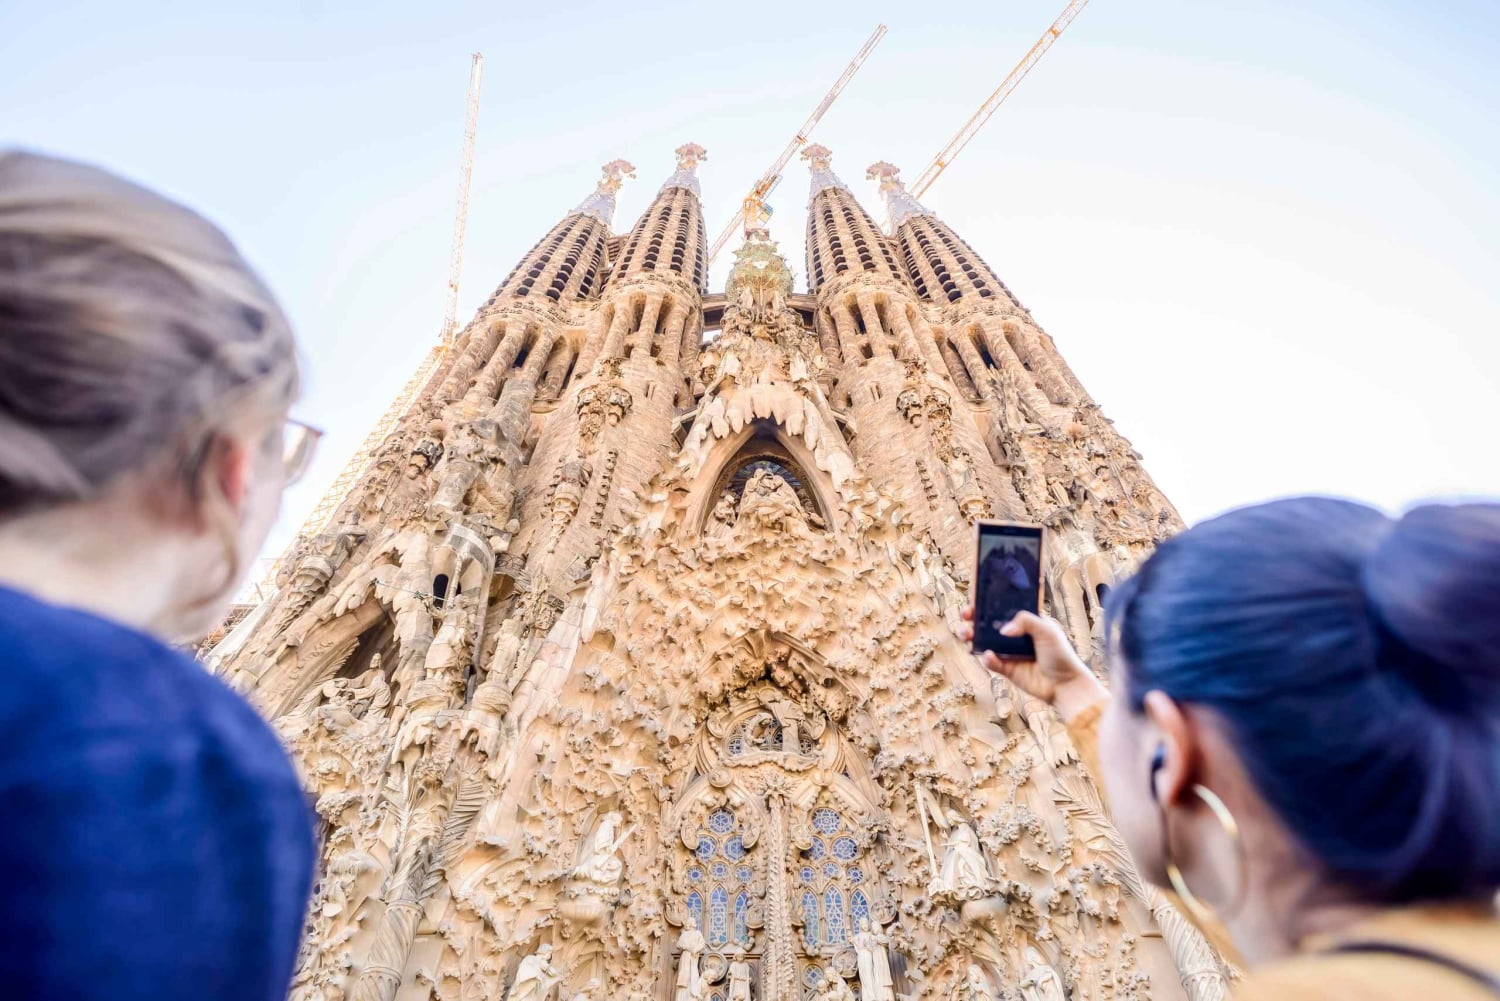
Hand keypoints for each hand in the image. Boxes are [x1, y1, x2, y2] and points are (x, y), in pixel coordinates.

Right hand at [959, 608, 1106, 722]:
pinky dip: (987, 658)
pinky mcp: (1006, 668)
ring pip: (983, 641)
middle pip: (987, 623)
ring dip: (972, 636)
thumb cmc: (1060, 654)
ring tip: (967, 634)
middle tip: (966, 615)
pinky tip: (989, 655)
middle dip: (973, 618)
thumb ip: (1026, 621)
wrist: (1065, 684)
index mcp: (1024, 621)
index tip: (974, 598)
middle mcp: (1013, 634)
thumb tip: (1003, 630)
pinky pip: (991, 661)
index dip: (986, 602)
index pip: (1002, 607)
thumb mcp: (1047, 631)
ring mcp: (1008, 651)